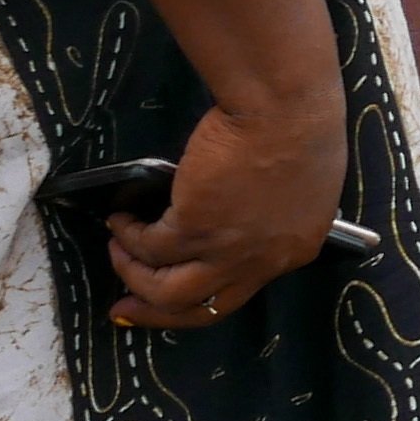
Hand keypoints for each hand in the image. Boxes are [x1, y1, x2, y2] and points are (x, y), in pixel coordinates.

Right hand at [105, 102, 345, 327]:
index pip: (239, 294)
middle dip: (155, 311)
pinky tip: (120, 219)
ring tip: (118, 248)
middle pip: (200, 309)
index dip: (200, 301)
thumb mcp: (301, 190)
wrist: (286, 109)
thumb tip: (236, 221)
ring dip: (133, 273)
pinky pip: (149, 246)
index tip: (170, 303)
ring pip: (167, 289)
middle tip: (123, 307)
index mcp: (293, 251)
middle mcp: (261, 263)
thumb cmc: (300, 130)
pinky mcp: (195, 227)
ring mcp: (227, 250)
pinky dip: (128, 235)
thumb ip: (271, 218)